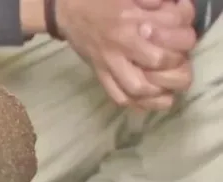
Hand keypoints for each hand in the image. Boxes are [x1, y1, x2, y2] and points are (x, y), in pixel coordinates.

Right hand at [56, 0, 195, 107]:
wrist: (68, 12)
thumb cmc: (100, 1)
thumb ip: (151, 1)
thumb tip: (170, 8)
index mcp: (128, 23)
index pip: (165, 38)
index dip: (181, 39)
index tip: (183, 37)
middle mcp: (118, 48)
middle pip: (154, 66)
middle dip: (174, 66)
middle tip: (178, 61)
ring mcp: (107, 64)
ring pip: (135, 89)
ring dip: (157, 93)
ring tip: (168, 87)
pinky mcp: (99, 74)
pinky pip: (117, 96)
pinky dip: (135, 103)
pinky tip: (147, 99)